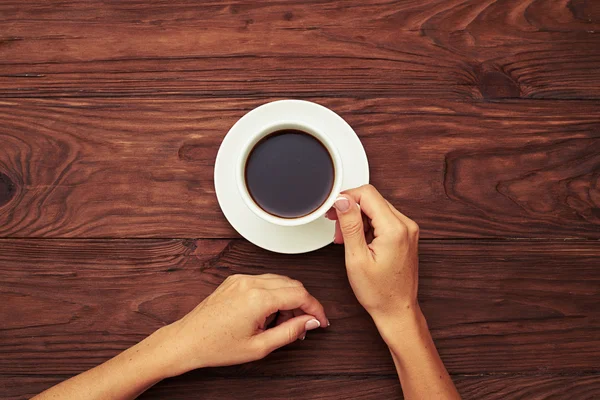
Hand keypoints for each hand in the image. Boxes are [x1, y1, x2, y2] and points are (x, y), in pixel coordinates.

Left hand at [157, 274, 327, 376]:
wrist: (187, 340)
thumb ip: (290, 332)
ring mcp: (241, 279)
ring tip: (281, 324)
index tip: (320, 321)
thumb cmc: (216, 346)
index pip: (300, 295)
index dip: (315, 308)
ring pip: (279, 280)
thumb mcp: (259, 347)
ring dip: (288, 298)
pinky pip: (264, 281)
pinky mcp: (235, 280)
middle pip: (292, 284)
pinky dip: (273, 294)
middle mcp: (250, 282)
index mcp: (258, 298)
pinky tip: (268, 314)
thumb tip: (309, 322)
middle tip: (303, 325)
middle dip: (303, 304)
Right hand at [327, 184, 418, 321]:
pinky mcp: (406, 235)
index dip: (346, 198)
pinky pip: (384, 219)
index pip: (367, 194)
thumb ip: (349, 224)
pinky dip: (368, 226)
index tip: (333, 211)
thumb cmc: (379, 292)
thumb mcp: (356, 258)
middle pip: (372, 199)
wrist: (397, 310)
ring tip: (347, 239)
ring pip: (377, 208)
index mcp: (395, 229)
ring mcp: (408, 230)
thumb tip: (343, 200)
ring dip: (358, 219)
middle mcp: (406, 225)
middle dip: (350, 210)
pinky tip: (359, 241)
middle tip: (337, 229)